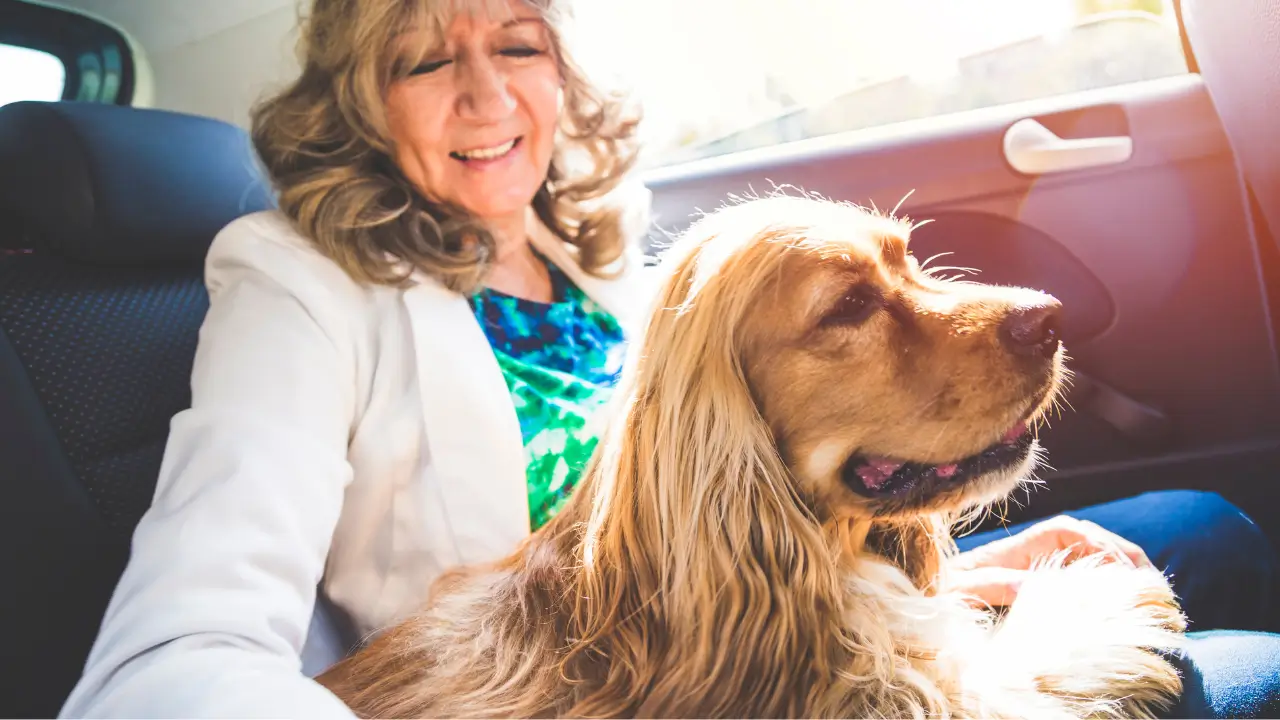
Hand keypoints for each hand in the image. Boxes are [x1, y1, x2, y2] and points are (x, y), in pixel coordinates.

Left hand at [945, 515, 1153, 607]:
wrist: (926, 610)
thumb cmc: (940, 596)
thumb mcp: (960, 589)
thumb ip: (993, 584)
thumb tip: (1033, 584)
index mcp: (1017, 548)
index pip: (1066, 530)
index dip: (1096, 542)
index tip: (1117, 567)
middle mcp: (1034, 557)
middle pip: (1090, 543)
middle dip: (1124, 556)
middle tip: (1152, 581)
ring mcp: (1043, 576)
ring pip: (1093, 564)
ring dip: (1124, 575)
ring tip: (1152, 594)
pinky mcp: (1046, 600)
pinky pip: (1086, 589)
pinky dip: (1111, 595)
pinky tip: (1130, 611)